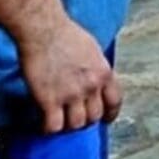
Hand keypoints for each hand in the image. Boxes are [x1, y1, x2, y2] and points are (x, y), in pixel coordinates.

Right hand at [17, 15, 121, 132]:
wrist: (43, 29)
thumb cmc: (64, 33)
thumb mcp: (92, 49)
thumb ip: (96, 67)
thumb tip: (95, 78)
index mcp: (103, 73)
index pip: (114, 101)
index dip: (110, 113)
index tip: (105, 118)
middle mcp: (91, 86)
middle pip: (94, 116)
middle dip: (85, 119)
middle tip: (74, 116)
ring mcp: (71, 95)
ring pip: (76, 124)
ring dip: (67, 125)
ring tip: (58, 120)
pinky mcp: (49, 100)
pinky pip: (54, 126)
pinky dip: (49, 128)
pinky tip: (43, 123)